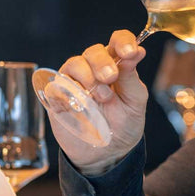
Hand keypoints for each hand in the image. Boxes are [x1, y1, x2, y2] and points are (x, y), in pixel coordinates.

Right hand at [43, 30, 148, 172]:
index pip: (117, 41)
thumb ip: (131, 77)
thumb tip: (138, 51)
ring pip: (74, 63)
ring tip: (101, 97)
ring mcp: (74, 82)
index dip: (123, 41)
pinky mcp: (57, 97)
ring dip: (88, 76)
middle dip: (102, 62)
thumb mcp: (134, 102)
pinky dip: (68, 92)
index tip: (130, 52)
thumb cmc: (124, 124)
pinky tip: (80, 104)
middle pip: (93, 51)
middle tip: (110, 78)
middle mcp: (94, 69)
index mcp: (116, 65)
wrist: (107, 154)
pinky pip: (56, 86)